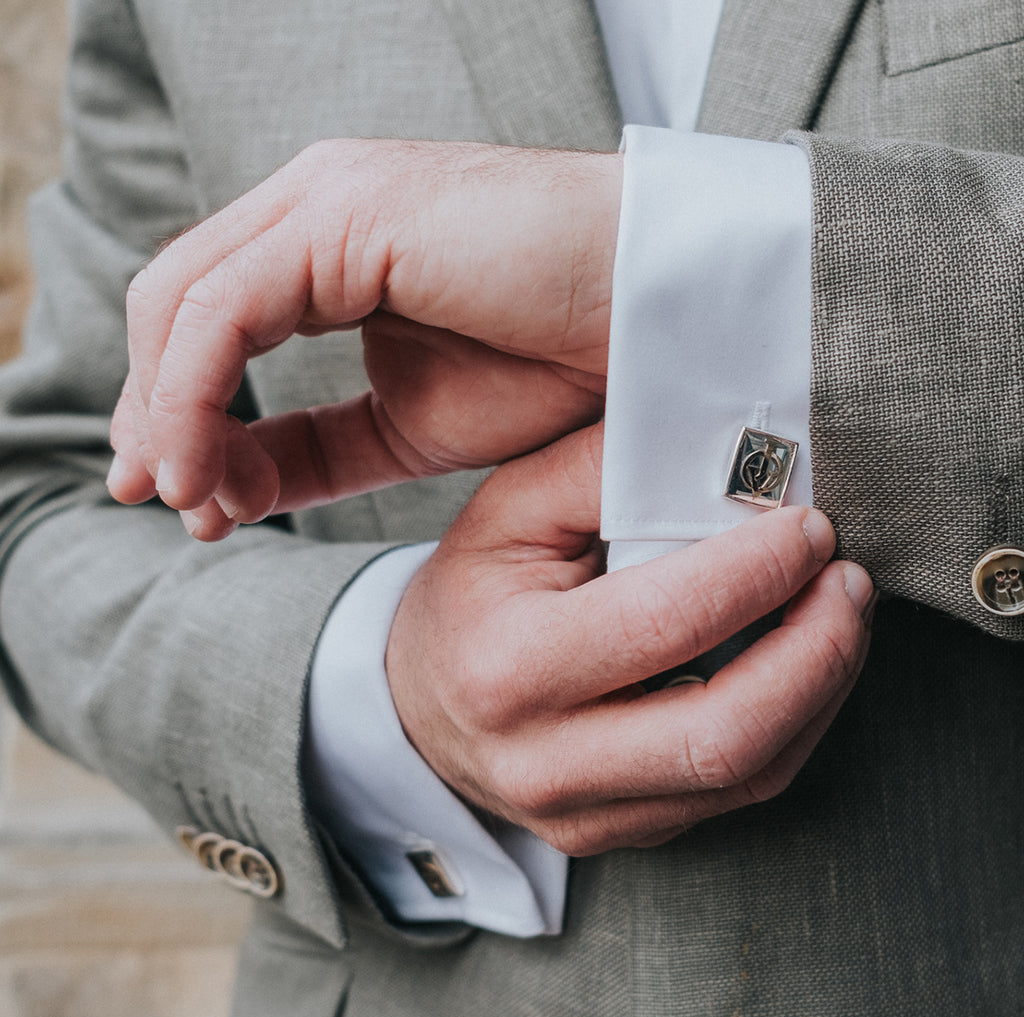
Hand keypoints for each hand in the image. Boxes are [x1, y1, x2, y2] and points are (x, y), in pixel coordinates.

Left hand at [107, 139, 621, 538]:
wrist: (660, 320)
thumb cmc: (559, 366)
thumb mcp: (406, 430)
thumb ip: (313, 450)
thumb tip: (226, 485)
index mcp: (327, 250)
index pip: (205, 325)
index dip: (177, 415)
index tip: (188, 502)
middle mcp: (312, 210)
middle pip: (171, 307)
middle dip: (155, 416)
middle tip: (169, 504)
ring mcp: (326, 200)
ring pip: (178, 303)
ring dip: (166, 415)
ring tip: (189, 501)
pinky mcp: (344, 213)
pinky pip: (222, 310)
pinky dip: (192, 396)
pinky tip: (206, 466)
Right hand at [386, 424, 873, 854]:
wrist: (420, 700)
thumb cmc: (469, 596)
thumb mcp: (509, 511)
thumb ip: (603, 471)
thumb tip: (718, 453)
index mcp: (508, 669)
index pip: (664, 624)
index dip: (757, 571)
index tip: (806, 527)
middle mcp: (544, 762)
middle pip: (723, 734)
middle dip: (815, 653)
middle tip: (848, 583)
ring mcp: (585, 815)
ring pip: (746, 775)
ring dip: (818, 691)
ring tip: (838, 617)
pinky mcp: (621, 833)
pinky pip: (736, 794)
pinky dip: (791, 727)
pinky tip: (800, 669)